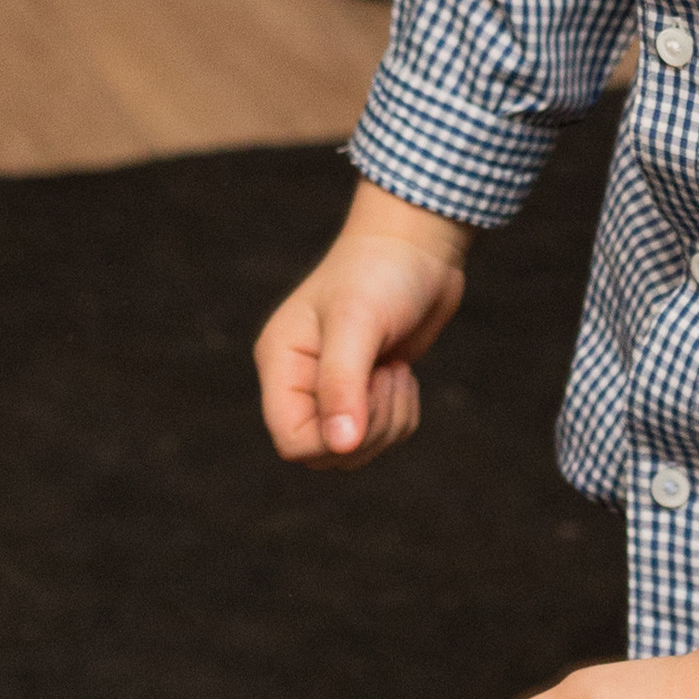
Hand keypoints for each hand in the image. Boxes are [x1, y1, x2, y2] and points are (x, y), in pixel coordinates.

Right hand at [253, 181, 470, 468]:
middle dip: (369, 428)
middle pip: (325, 453)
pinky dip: (400, 415)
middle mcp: (299, 381)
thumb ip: (342, 383)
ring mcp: (331, 388)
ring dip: (388, 422)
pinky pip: (379, 438)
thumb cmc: (381, 271)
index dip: (334, 436)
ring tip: (395, 372)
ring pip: (353, 452)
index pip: (292, 440)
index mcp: (281, 362)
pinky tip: (400, 373)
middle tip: (387, 377)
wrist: (418, 244)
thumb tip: (341, 446)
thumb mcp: (359, 322)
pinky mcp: (363, 392)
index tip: (368, 392)